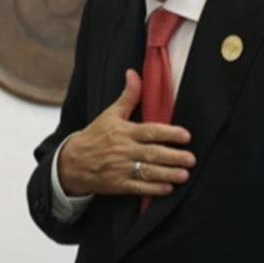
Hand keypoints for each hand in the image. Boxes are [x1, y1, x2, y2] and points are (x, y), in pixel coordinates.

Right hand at [58, 69, 194, 196]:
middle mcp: (123, 150)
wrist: (72, 163)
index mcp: (124, 131)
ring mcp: (120, 168)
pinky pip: (138, 187)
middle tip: (191, 158)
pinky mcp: (118, 185)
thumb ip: (128, 96)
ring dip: (167, 174)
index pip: (149, 132)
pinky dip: (153, 189)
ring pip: (148, 171)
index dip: (168, 133)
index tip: (185, 136)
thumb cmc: (95, 136)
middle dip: (173, 156)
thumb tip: (133, 73)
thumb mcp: (110, 114)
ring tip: (184, 175)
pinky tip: (167, 189)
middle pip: (152, 153)